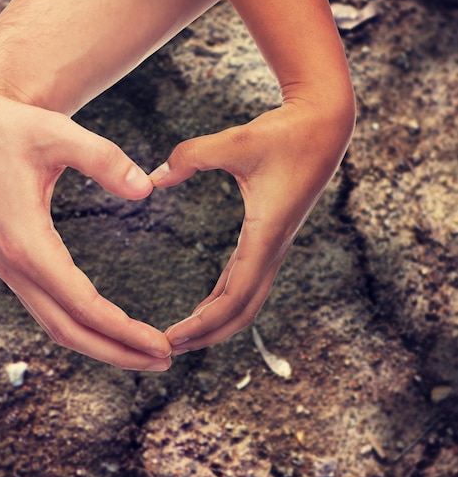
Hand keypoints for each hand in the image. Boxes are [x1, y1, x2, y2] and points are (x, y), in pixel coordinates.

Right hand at [0, 79, 171, 370]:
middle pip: (69, 329)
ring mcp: (9, 267)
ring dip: (101, 345)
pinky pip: (49, 308)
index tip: (162, 345)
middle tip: (165, 361)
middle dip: (117, 351)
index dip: (123, 329)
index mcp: (24, 240)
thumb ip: (103, 158)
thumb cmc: (11, 127)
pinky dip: (82, 326)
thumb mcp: (56, 132)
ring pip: (56, 325)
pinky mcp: (13, 262)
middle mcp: (13, 264)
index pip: (81, 303)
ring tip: (144, 353)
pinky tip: (109, 327)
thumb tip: (146, 189)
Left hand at [150, 100, 353, 352]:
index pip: (233, 298)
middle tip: (167, 349)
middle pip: (241, 312)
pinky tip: (204, 306)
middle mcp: (273, 249)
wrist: (324, 126)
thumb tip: (153, 178)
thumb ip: (191, 156)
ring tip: (182, 336)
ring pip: (246, 301)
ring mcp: (273, 246)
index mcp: (265, 236)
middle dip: (207, 335)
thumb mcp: (235, 141)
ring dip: (216, 322)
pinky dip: (224, 300)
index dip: (202, 324)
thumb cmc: (285, 133)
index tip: (170, 339)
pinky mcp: (270, 238)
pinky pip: (246, 280)